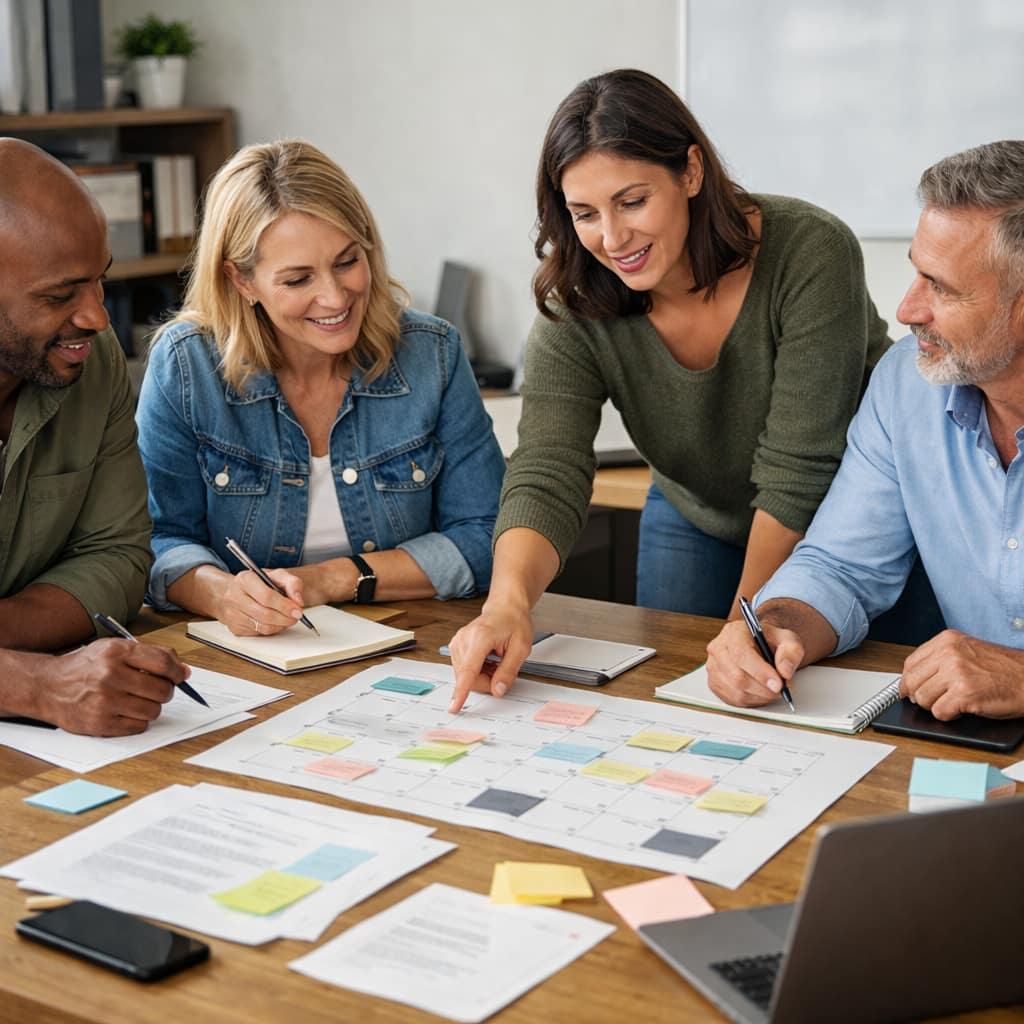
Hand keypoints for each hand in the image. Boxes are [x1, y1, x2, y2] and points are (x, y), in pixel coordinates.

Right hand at [39, 639, 187, 736]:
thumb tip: (184, 671)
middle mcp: (110, 675)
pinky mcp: (99, 723)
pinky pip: (138, 726)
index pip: (163, 662)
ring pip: (153, 710)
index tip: (179, 676)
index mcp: (116, 652)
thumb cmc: (86, 666)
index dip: (177, 672)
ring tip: (139, 701)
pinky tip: (126, 712)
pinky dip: (138, 721)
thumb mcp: (114, 648)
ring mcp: (104, 701)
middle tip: (157, 690)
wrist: (47, 686)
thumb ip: (151, 654)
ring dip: (152, 707)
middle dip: (166, 691)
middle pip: (162, 690)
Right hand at [220, 568, 305, 635]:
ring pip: (263, 627)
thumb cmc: (258, 583)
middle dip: (286, 618)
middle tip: (296, 616)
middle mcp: (234, 596)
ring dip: (281, 625)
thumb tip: (298, 601)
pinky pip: (259, 634)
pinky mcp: (235, 628)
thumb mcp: (277, 575)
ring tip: (288, 619)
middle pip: (265, 614)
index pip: (267, 596)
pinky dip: (272, 630)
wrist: (233, 592)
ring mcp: (233, 614)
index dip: (285, 606)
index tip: (298, 610)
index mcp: (245, 579)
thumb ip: (292, 583)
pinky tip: (276, 622)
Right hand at [447, 602, 534, 713]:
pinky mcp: (455, 647)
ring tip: (495, 660)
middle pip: (468, 678)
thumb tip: (497, 690)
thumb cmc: (514, 623)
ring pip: (465, 677)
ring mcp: (457, 642)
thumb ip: (508, 671)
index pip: (468, 670)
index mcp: (480, 637)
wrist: (505, 608)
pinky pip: (464, 670)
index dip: (461, 691)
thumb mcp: (521, 647)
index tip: (454, 706)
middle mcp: (464, 639)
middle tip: (502, 669)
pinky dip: (477, 671)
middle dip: (486, 681)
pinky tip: (486, 659)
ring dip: (482, 676)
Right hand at [705, 619, 803, 706]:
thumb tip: (785, 671)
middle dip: (764, 688)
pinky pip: (733, 699)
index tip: (778, 684)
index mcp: (734, 632)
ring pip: (736, 691)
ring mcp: (713, 667)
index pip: (741, 654)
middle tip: (781, 688)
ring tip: (772, 689)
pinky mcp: (714, 683)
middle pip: (738, 676)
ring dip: (760, 695)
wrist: (760, 645)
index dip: (760, 672)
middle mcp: (718, 648)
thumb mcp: (788, 639)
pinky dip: (752, 700)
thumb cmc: (770, 641)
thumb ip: (791, 652)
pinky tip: (760, 692)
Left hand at [900, 630, 1023, 719]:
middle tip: (932, 701)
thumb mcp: (967, 652)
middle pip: (912, 681)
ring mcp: (956, 672)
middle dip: (918, 696)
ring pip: (922, 698)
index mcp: (947, 640)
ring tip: (952, 702)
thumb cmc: (1003, 669)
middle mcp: (949, 653)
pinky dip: (949, 715)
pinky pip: (939, 712)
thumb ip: (940, 660)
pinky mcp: (964, 693)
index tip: (907, 691)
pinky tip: (962, 709)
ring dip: (935, 706)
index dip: (907, 681)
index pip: (910, 663)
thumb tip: (911, 679)